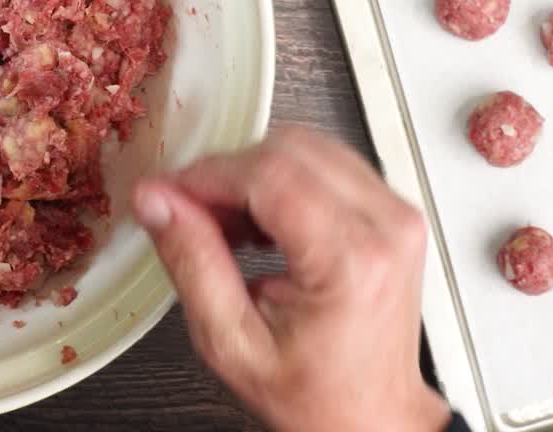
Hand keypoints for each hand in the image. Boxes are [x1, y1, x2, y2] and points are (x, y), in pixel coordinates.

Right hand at [133, 128, 451, 431]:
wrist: (370, 414)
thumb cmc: (315, 393)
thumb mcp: (232, 341)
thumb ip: (192, 262)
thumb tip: (157, 201)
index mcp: (351, 260)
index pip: (267, 174)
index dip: (206, 176)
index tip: (169, 193)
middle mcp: (385, 226)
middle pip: (286, 150)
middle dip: (227, 174)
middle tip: (193, 214)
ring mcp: (396, 213)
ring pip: (305, 147)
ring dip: (253, 176)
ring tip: (228, 226)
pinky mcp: (392, 210)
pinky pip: (326, 163)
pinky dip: (281, 182)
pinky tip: (260, 223)